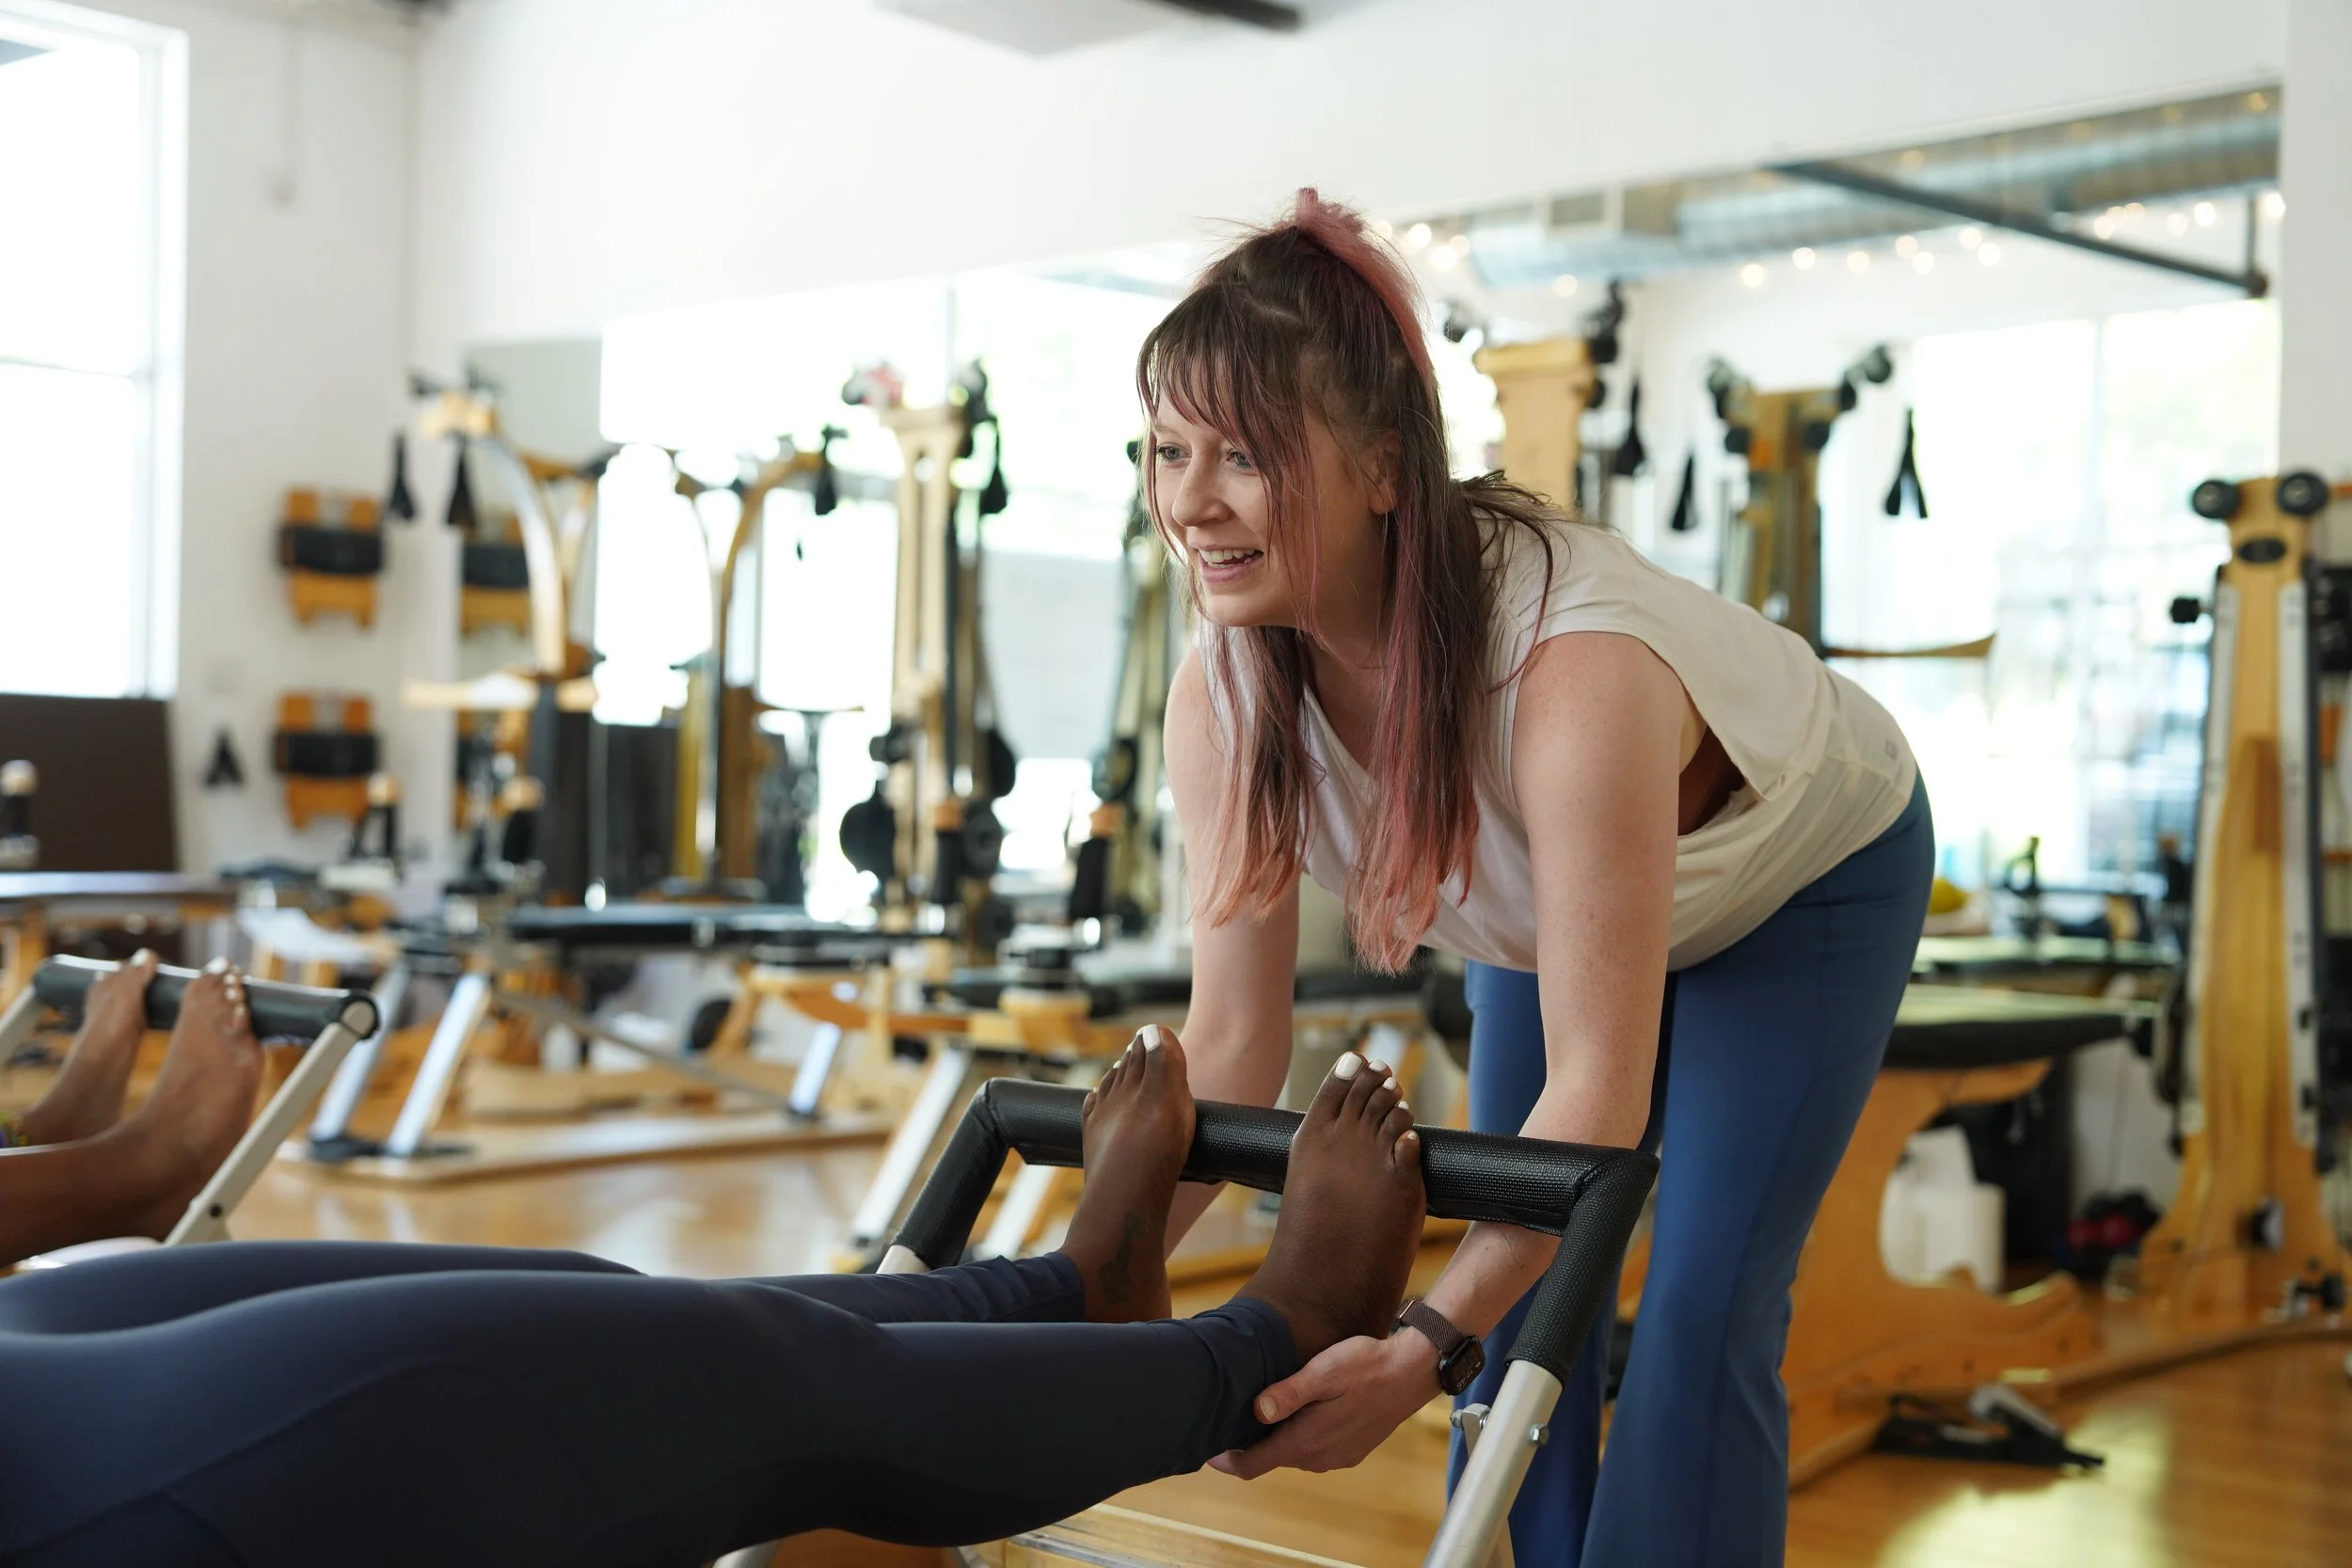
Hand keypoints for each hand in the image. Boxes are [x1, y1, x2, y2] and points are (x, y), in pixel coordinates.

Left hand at [1209, 1325, 1436, 1477]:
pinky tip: (1299, 1414)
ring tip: (1259, 1415)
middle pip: (1272, 1459)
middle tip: (1229, 1422)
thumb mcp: (1324, 1371)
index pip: (1255, 1464)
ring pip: (1294, 1454)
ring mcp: (1337, 1456)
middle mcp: (1320, 1456)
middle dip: (1250, 1446)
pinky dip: (1300, 1438)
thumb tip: (1257, 1411)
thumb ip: (1289, 1393)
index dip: (1228, 1461)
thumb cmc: (1367, 1365)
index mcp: (1307, 1439)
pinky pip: (1315, 1450)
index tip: (1208, 1451)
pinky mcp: (1351, 1450)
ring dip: (1276, 1440)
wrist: (1412, 1372)